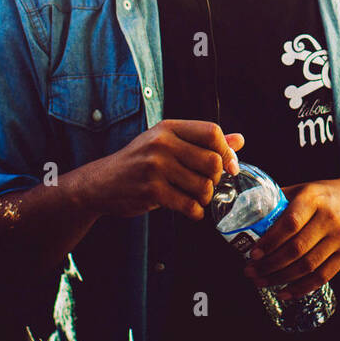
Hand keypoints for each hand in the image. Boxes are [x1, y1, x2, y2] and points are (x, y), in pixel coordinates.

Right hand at [78, 119, 242, 220]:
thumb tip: (239, 140)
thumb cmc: (139, 163)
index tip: (229, 167)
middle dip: (216, 179)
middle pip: (212, 161)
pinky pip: (188, 204)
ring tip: (195, 198)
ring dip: (204, 197)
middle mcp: (162, 143)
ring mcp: (155, 167)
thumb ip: (203, 142)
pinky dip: (195, 212)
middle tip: (207, 185)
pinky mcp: (151, 190)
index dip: (227, 151)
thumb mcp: (167, 144)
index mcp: (169, 128)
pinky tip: (190, 210)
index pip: (212, 131)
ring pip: (203, 186)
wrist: (100, 183)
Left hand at [242, 180, 339, 298]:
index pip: (290, 224)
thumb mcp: (303, 189)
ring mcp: (339, 238)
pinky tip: (284, 292)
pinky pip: (322, 276)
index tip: (253, 253)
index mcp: (313, 199)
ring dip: (281, 278)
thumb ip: (279, 201)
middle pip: (297, 249)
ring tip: (261, 282)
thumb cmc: (324, 196)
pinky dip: (301, 288)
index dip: (270, 241)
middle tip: (251, 271)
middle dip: (270, 265)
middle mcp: (328, 218)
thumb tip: (247, 214)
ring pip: (307, 266)